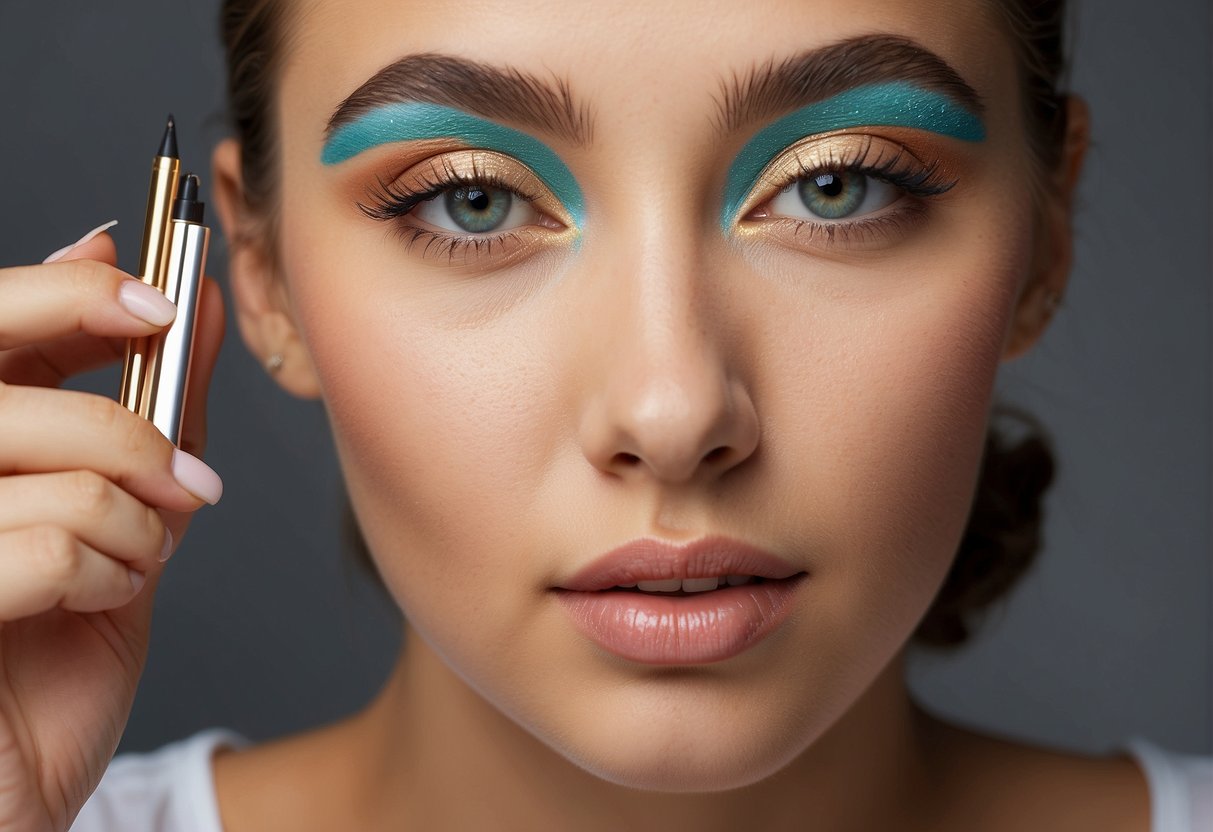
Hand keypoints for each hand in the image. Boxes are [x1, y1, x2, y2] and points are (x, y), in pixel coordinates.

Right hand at [0, 225, 224, 831]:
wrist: (14, 791)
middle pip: (5, 374)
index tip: (161, 299)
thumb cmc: (48, 656)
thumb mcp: (115, 518)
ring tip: (137, 560)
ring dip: (132, 517)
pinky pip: (46, 539)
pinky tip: (99, 596)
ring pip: (52, 459)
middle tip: (183, 469)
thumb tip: (192, 309)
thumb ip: (142, 416)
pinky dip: (106, 568)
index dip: (67, 293)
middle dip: (123, 415)